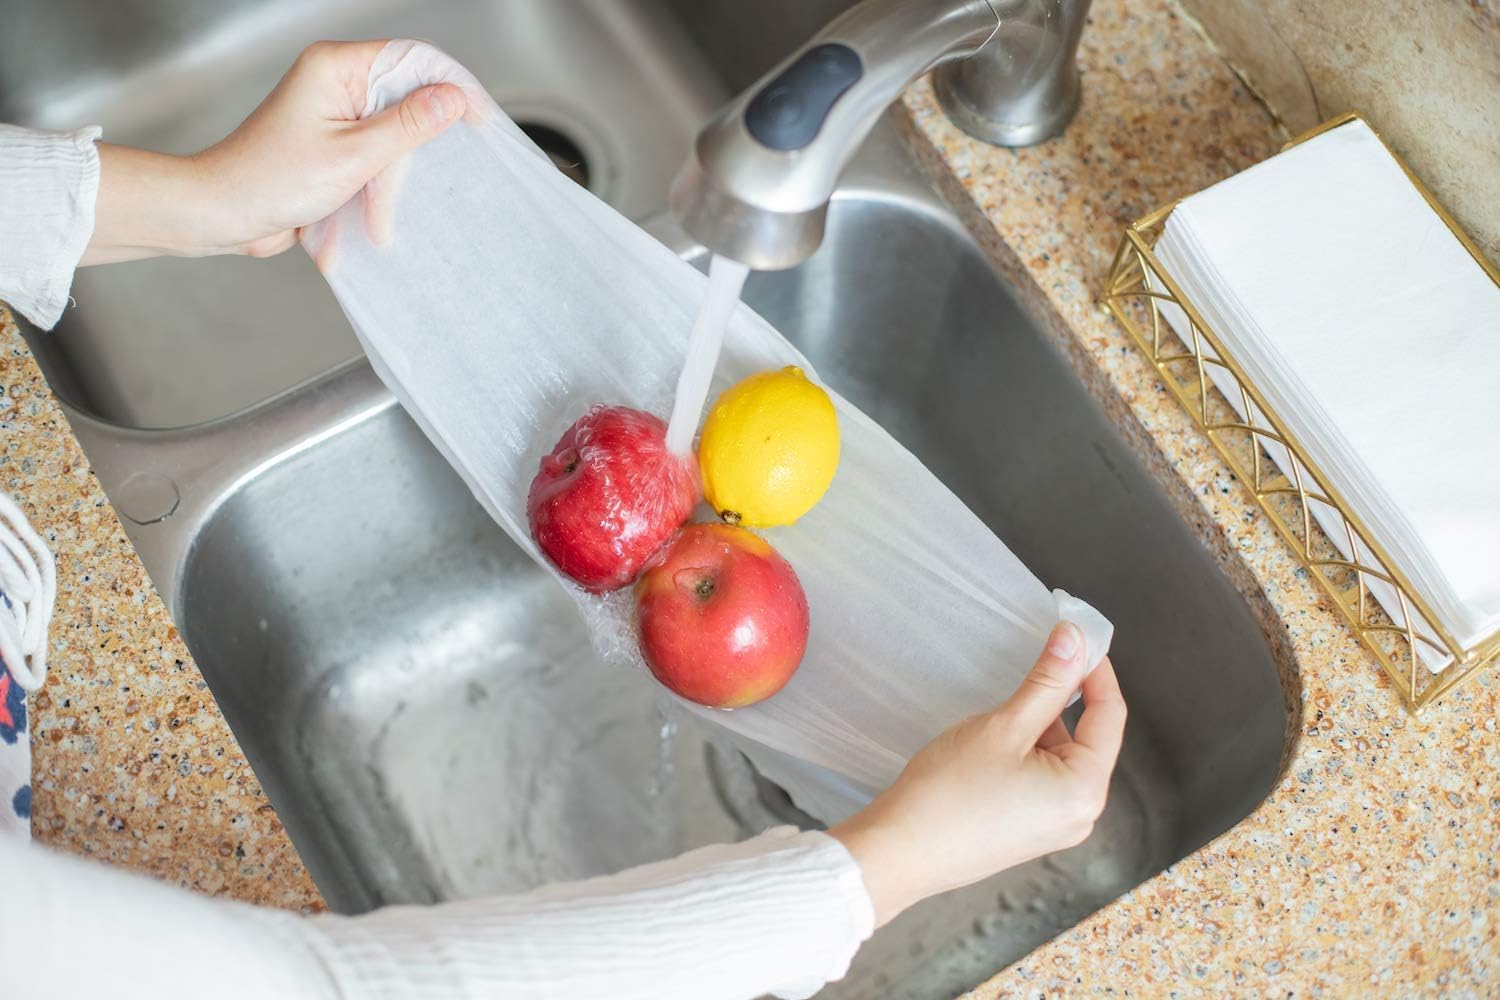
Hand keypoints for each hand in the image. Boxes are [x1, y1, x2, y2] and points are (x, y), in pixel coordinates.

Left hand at [83, 40, 466, 263]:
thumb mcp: (352, 156)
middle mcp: (336, 82)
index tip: (480, 119)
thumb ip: (407, 126)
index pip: (411, 59)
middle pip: (406, 98)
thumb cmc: (270, 181)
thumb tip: (451, 98)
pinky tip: (379, 209)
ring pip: (394, 133)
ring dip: (395, 177)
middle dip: (417, 146)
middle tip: (435, 177)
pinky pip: (378, 155)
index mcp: (336, 67)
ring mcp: (336, 114)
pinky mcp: (335, 144)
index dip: (451, 86)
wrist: (224, 214)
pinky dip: (383, 184)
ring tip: (380, 213)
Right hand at [830, 622, 1126, 926]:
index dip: (1095, 671)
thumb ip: (1047, 683)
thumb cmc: (948, 792)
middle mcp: (1079, 816)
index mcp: (1084, 792)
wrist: (899, 852)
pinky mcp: (1027, 832)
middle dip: (1058, 702)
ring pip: (1059, 757)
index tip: (1075, 638)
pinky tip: (987, 746)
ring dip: (1035, 728)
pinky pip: (1040, 780)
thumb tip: (1076, 640)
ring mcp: (1053, 828)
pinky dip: (1023, 752)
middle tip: (1026, 669)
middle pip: (1086, 738)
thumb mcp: (1003, 727)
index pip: (1109, 716)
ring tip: (989, 722)